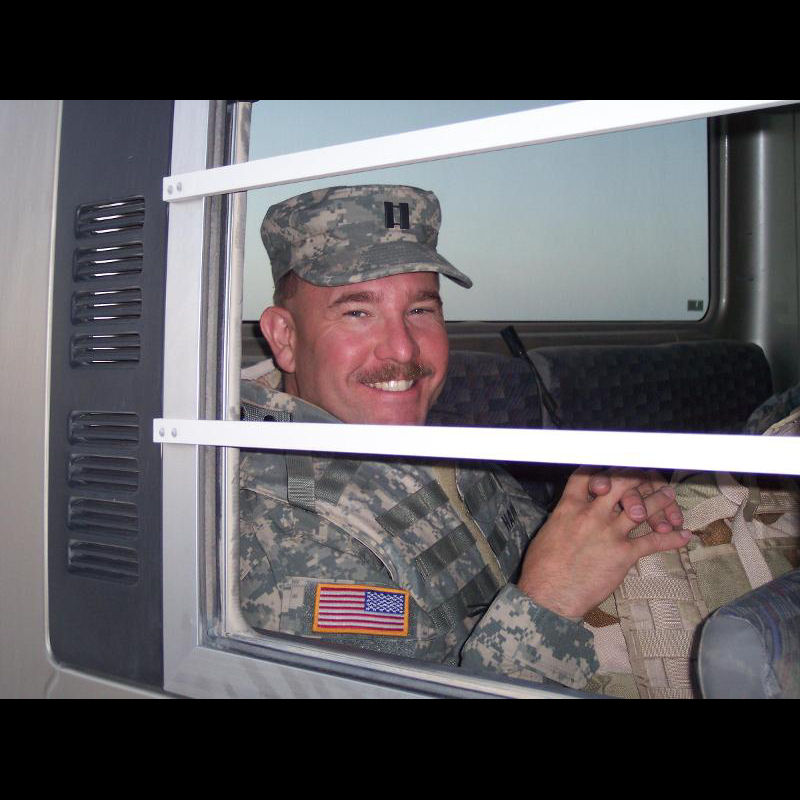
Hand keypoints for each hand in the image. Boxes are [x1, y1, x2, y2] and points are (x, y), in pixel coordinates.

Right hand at [517, 467, 690, 619]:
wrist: (549, 594)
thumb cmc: (542, 567)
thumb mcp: (549, 531)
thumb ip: (565, 516)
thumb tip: (572, 514)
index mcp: (569, 506)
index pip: (589, 475)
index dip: (605, 468)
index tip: (616, 466)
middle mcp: (592, 514)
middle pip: (621, 484)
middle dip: (638, 477)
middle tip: (650, 476)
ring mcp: (609, 532)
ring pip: (642, 507)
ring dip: (660, 500)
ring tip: (669, 494)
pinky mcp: (623, 554)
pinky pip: (653, 541)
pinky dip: (671, 538)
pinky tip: (684, 536)